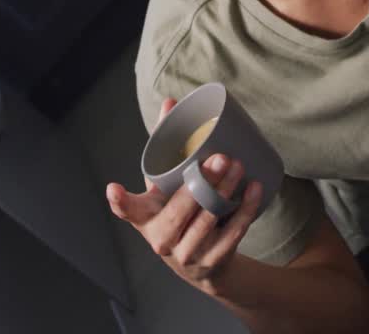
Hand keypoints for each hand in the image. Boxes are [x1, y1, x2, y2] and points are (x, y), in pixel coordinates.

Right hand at [106, 98, 263, 291]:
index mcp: (146, 217)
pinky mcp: (213, 261)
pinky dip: (244, 210)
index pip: (129, 210)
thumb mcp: (167, 187)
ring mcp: (187, 254)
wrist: (203, 264)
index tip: (114, 189)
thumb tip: (172, 103)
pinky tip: (254, 190)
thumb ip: (168, 147)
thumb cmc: (180, 213)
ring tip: (238, 167)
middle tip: (220, 158)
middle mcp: (162, 238)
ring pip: (208, 220)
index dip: (120, 201)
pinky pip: (232, 234)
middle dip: (200, 183)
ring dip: (225, 192)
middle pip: (179, 209)